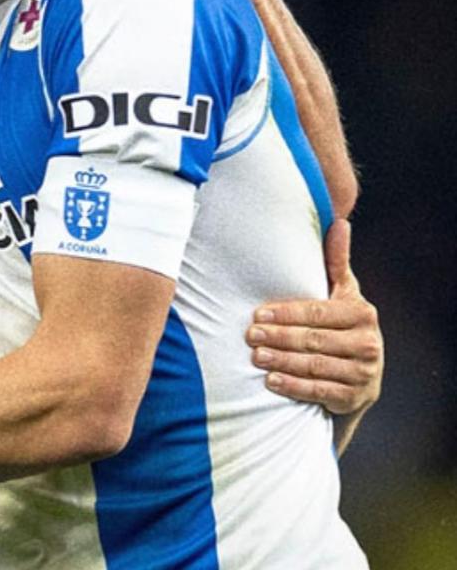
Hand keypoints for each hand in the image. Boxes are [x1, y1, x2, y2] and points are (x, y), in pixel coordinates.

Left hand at [247, 219, 382, 415]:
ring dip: (283, 361)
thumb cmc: (340, 323)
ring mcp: (364, 372)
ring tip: (255, 357)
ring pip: (316, 366)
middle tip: (250, 335)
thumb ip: (336, 261)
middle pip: (315, 339)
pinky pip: (320, 391)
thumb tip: (340, 222)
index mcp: (362, 313)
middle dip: (279, 337)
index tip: (257, 314)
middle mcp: (368, 343)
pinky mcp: (354, 397)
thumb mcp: (341, 292)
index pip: (318, 312)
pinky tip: (272, 380)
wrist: (358, 374)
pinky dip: (295, 386)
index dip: (286, 314)